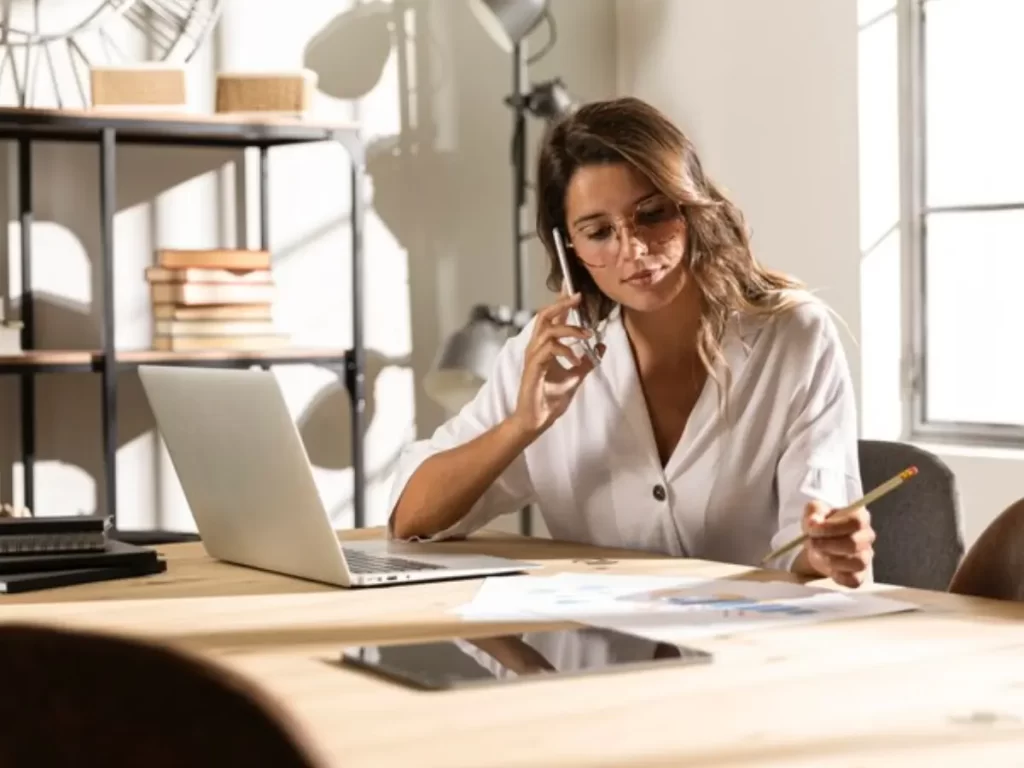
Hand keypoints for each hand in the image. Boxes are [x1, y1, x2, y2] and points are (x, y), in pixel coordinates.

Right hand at [511, 293, 601, 437]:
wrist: (537, 420)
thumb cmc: (550, 399)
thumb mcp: (575, 377)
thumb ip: (587, 361)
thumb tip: (601, 346)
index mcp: (544, 348)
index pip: (551, 319)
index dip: (561, 303)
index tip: (573, 290)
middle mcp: (536, 348)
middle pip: (544, 316)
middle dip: (561, 305)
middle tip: (577, 297)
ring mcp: (533, 357)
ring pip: (547, 331)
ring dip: (569, 329)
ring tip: (587, 335)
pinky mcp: (533, 368)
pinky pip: (548, 350)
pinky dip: (564, 350)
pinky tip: (576, 359)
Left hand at [800, 500, 874, 587]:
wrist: (818, 545)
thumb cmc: (820, 525)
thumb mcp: (814, 511)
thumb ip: (814, 512)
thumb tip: (814, 522)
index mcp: (860, 517)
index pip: (856, 522)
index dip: (833, 527)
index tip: (813, 530)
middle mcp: (867, 536)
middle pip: (854, 543)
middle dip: (828, 545)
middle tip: (812, 544)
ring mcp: (866, 557)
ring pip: (857, 563)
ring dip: (833, 561)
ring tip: (820, 555)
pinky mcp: (860, 575)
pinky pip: (854, 580)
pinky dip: (839, 577)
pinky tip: (829, 569)